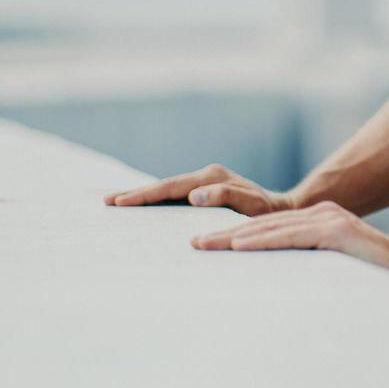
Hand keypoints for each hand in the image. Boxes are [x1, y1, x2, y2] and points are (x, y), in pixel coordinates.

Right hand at [104, 163, 296, 215]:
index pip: (171, 187)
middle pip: (164, 185)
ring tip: (115, 201)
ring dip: (142, 195)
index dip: (145, 194)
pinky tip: (141, 204)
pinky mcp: (205, 190)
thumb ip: (225, 197)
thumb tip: (194, 195)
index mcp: (212, 178)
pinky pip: (175, 194)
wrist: (282, 210)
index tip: (121, 201)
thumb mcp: (250, 204)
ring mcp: (205, 181)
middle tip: (105, 201)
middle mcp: (207, 176)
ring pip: (167, 188)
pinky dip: (156, 198)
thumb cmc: (267, 211)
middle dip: (135, 193)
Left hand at [190, 201, 388, 277]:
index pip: (272, 228)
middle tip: (194, 244)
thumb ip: (316, 263)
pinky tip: (239, 246)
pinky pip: (290, 238)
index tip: (210, 244)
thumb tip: (291, 281)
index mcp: (322, 221)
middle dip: (226, 235)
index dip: (238, 235)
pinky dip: (262, 242)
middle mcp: (322, 214)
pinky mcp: (335, 232)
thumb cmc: (382, 273)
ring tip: (204, 245)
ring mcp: (328, 220)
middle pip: (264, 226)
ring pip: (271, 230)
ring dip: (234, 238)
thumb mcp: (340, 266)